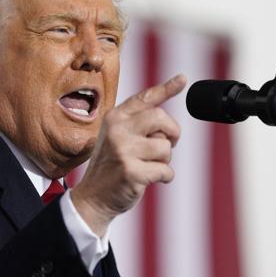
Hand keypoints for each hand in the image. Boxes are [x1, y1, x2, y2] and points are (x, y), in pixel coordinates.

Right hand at [71, 75, 186, 236]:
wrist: (92, 198)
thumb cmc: (111, 166)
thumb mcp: (116, 137)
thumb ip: (136, 124)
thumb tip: (165, 116)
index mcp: (114, 118)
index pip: (145, 98)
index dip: (166, 88)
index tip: (182, 79)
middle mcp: (117, 130)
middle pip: (161, 118)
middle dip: (172, 133)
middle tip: (168, 145)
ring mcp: (123, 150)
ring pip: (166, 147)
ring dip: (165, 160)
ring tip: (148, 165)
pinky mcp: (132, 172)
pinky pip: (166, 170)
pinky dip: (164, 177)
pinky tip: (149, 179)